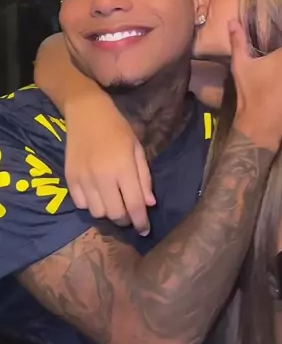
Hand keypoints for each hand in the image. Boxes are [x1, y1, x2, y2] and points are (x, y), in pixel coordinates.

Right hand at [65, 94, 153, 234]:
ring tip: (113, 202)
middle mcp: (103, 177)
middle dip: (125, 220)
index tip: (145, 230)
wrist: (86, 113)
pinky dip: (91, 204)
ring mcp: (84, 179)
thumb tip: (149, 204)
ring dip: (108, 212)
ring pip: (97, 213)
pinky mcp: (70, 178)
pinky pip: (81, 204)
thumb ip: (143, 177)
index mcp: (123, 168)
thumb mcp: (137, 149)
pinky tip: (97, 194)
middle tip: (130, 215)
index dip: (141, 222)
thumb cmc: (117, 128)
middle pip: (115, 214)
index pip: (134, 205)